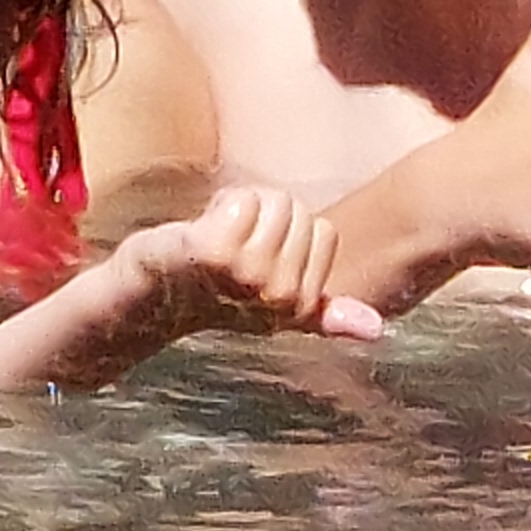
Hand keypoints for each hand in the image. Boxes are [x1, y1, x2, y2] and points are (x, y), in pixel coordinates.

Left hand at [129, 184, 384, 343]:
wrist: (152, 296)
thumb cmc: (215, 293)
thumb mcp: (279, 305)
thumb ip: (329, 314)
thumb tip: (378, 330)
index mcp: (302, 307)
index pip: (324, 231)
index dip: (290, 234)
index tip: (261, 257)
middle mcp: (279, 296)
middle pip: (299, 212)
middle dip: (266, 216)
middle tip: (234, 246)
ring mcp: (246, 275)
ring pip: (274, 201)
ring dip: (243, 207)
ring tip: (219, 237)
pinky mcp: (214, 252)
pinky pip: (244, 199)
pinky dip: (222, 203)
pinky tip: (203, 229)